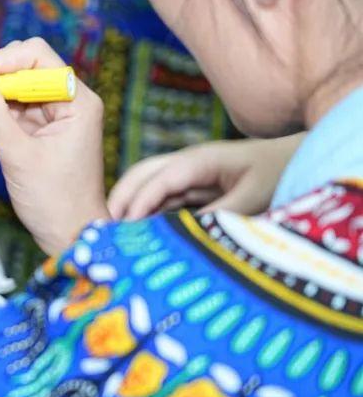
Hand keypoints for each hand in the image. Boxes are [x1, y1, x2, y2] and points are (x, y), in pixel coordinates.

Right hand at [0, 39, 108, 254]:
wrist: (71, 236)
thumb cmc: (56, 202)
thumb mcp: (18, 157)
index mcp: (77, 101)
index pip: (36, 57)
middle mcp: (69, 101)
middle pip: (21, 70)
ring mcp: (54, 116)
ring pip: (10, 92)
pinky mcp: (41, 131)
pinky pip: (10, 113)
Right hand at [107, 134, 303, 219]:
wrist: (294, 159)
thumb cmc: (280, 173)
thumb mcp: (256, 196)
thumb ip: (221, 214)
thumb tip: (186, 235)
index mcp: (201, 160)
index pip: (159, 178)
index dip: (139, 201)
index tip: (125, 228)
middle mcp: (187, 163)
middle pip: (140, 175)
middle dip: (119, 199)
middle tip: (103, 231)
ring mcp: (187, 174)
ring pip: (146, 187)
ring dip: (129, 207)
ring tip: (115, 237)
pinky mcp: (191, 187)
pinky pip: (160, 199)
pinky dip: (145, 214)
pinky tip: (139, 235)